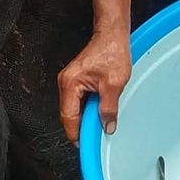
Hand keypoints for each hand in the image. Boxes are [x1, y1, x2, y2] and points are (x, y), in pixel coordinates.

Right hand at [58, 29, 130, 144]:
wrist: (112, 34)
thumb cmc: (111, 51)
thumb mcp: (113, 85)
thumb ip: (109, 109)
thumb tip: (107, 126)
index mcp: (70, 84)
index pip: (68, 117)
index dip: (75, 134)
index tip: (83, 145)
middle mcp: (66, 83)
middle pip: (69, 115)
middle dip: (80, 128)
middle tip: (93, 138)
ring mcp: (70, 82)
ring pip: (74, 109)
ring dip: (85, 119)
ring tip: (97, 125)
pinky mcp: (77, 81)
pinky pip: (78, 102)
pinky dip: (86, 110)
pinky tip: (97, 113)